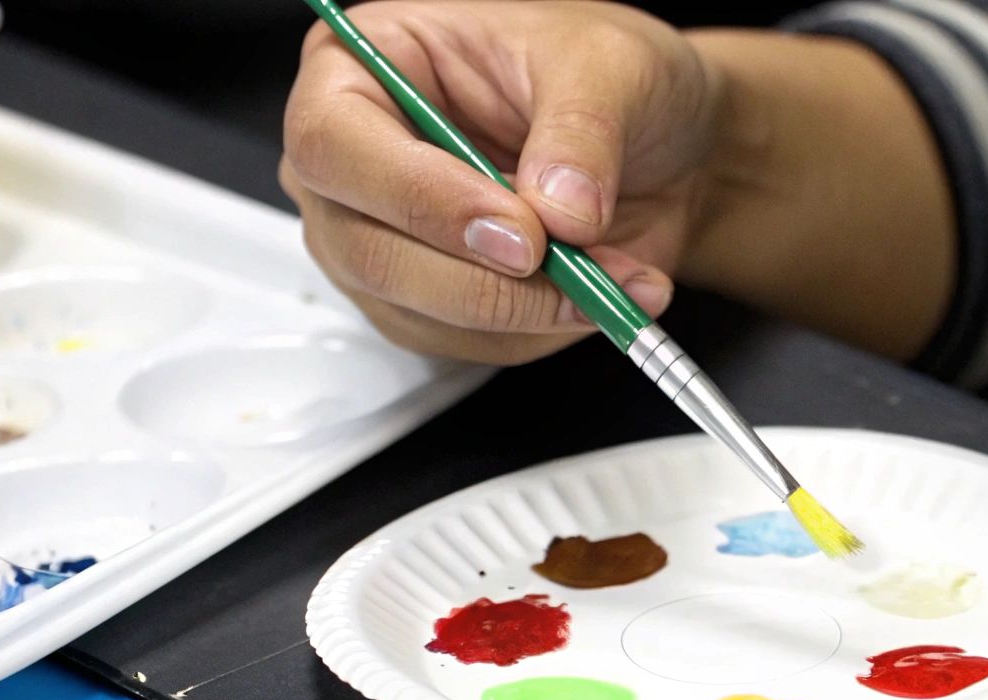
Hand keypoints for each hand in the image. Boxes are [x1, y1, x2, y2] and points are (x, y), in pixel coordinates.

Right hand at [280, 1, 711, 362]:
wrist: (653, 140)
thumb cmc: (600, 74)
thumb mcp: (607, 65)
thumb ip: (581, 129)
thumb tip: (560, 209)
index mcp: (359, 66)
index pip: (333, 143)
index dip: (422, 199)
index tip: (521, 233)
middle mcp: (354, 161)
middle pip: (367, 250)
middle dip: (485, 280)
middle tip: (580, 273)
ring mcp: (381, 239)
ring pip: (421, 313)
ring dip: (530, 312)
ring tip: (619, 277)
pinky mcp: (428, 303)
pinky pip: (470, 345)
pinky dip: (544, 330)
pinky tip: (601, 294)